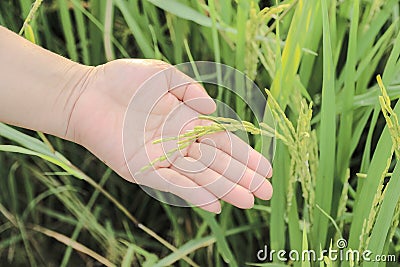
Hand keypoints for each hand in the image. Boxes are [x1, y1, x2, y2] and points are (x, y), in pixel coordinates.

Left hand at [67, 59, 272, 212]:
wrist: (86, 92)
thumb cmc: (124, 79)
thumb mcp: (164, 75)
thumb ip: (190, 89)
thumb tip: (212, 108)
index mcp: (188, 121)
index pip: (224, 142)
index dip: (245, 155)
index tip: (267, 168)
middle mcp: (180, 142)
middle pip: (218, 163)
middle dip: (243, 177)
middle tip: (267, 192)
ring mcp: (163, 157)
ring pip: (201, 176)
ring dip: (225, 189)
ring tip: (250, 201)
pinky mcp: (144, 168)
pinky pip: (173, 184)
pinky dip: (194, 194)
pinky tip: (215, 205)